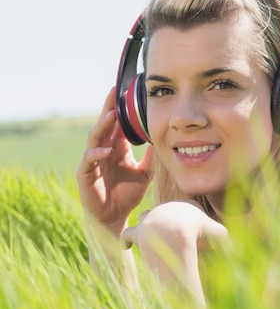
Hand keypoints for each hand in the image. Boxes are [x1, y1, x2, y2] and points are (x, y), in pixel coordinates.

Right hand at [77, 87, 153, 233]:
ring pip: (94, 138)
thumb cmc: (127, 194)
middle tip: (114, 92)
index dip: (120, 109)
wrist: (115, 216)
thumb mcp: (145, 174)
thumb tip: (163, 141)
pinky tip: (108, 150)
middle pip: (104, 124)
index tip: (127, 92)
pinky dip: (97, 153)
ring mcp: (93, 161)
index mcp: (117, 147)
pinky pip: (89, 160)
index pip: (117, 124)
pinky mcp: (85, 175)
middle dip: (109, 108)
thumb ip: (151, 158)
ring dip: (102, 126)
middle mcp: (104, 150)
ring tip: (111, 115)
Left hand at [121, 200, 228, 302]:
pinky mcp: (139, 232)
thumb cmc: (199, 235)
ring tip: (151, 236)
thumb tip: (242, 249)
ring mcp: (151, 219)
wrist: (175, 235)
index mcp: (186, 205)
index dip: (190, 218)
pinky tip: (129, 245)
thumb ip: (228, 240)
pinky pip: (129, 234)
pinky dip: (129, 240)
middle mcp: (166, 207)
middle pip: (166, 211)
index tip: (193, 228)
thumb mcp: (219, 235)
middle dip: (168, 219)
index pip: (187, 208)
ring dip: (149, 225)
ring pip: (147, 218)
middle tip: (172, 233)